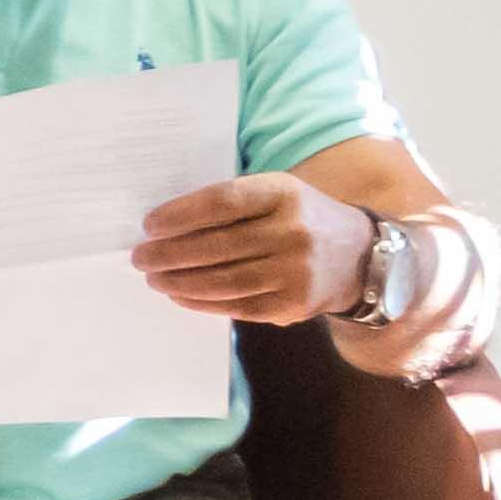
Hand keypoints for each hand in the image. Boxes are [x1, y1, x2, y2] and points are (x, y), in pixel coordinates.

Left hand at [133, 172, 372, 325]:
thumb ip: (231, 204)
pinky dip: (201, 301)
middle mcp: (293, 231)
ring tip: (153, 277)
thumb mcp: (276, 194)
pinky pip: (237, 305)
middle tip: (139, 257)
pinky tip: (180, 294)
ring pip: (224, 280)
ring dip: (179, 281)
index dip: (179, 215)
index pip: (222, 202)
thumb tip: (164, 226)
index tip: (148, 225)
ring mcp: (297, 271)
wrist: (361, 256)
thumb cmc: (300, 219)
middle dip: (168, 254)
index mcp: (284, 194)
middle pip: (217, 245)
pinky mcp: (295, 303)